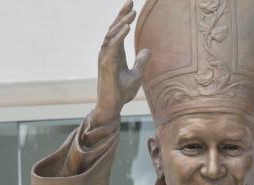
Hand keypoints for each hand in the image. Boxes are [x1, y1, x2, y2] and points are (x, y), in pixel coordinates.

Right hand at [93, 0, 150, 124]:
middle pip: (113, 28)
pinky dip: (119, 36)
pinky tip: (126, 28)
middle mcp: (108, 52)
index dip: (123, 18)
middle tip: (130, 2)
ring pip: (112, 35)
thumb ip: (141, 61)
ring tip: (132, 14)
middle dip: (122, 15)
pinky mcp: (105, 64)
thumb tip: (148, 49)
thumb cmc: (122, 92)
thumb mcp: (137, 74)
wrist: (113, 106)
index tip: (131, 6)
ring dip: (121, 23)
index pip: (118, 31)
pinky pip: (112, 46)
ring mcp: (105, 57)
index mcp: (115, 53)